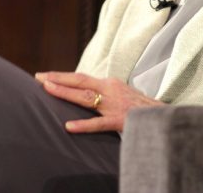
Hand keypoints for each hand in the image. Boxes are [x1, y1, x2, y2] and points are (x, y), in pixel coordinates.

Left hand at [34, 71, 162, 132]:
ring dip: (66, 92)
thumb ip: (104, 94)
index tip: (44, 76)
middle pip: (80, 81)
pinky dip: (83, 125)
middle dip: (58, 79)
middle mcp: (111, 89)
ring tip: (48, 89)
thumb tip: (84, 95)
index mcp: (110, 83)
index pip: (82, 78)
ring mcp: (115, 104)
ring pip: (86, 97)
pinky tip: (68, 126)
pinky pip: (99, 123)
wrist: (164, 116)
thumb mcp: (121, 95)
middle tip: (39, 77)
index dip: (62, 76)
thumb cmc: (141, 107)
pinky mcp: (120, 120)